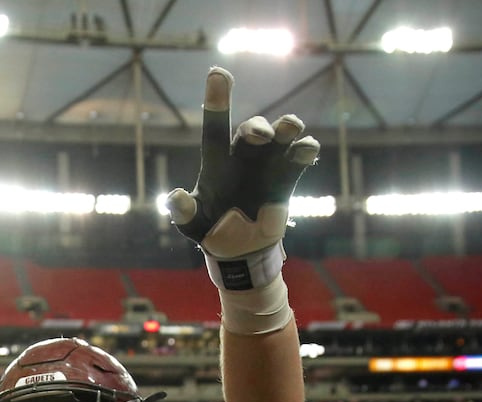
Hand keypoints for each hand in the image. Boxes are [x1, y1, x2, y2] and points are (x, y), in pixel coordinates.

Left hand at [166, 68, 319, 267]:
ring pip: (281, 134)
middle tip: (260, 137)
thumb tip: (175, 198)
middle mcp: (244, 155)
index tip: (218, 72)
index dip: (218, 101)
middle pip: (252, 130)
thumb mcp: (192, 223)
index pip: (215, 127)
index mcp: (218, 161)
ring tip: (290, 130)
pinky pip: (300, 156)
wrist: (238, 248)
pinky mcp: (287, 177)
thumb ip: (183, 211)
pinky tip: (306, 150)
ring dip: (287, 127)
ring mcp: (268, 164)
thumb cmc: (210, 228)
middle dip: (258, 128)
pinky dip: (305, 150)